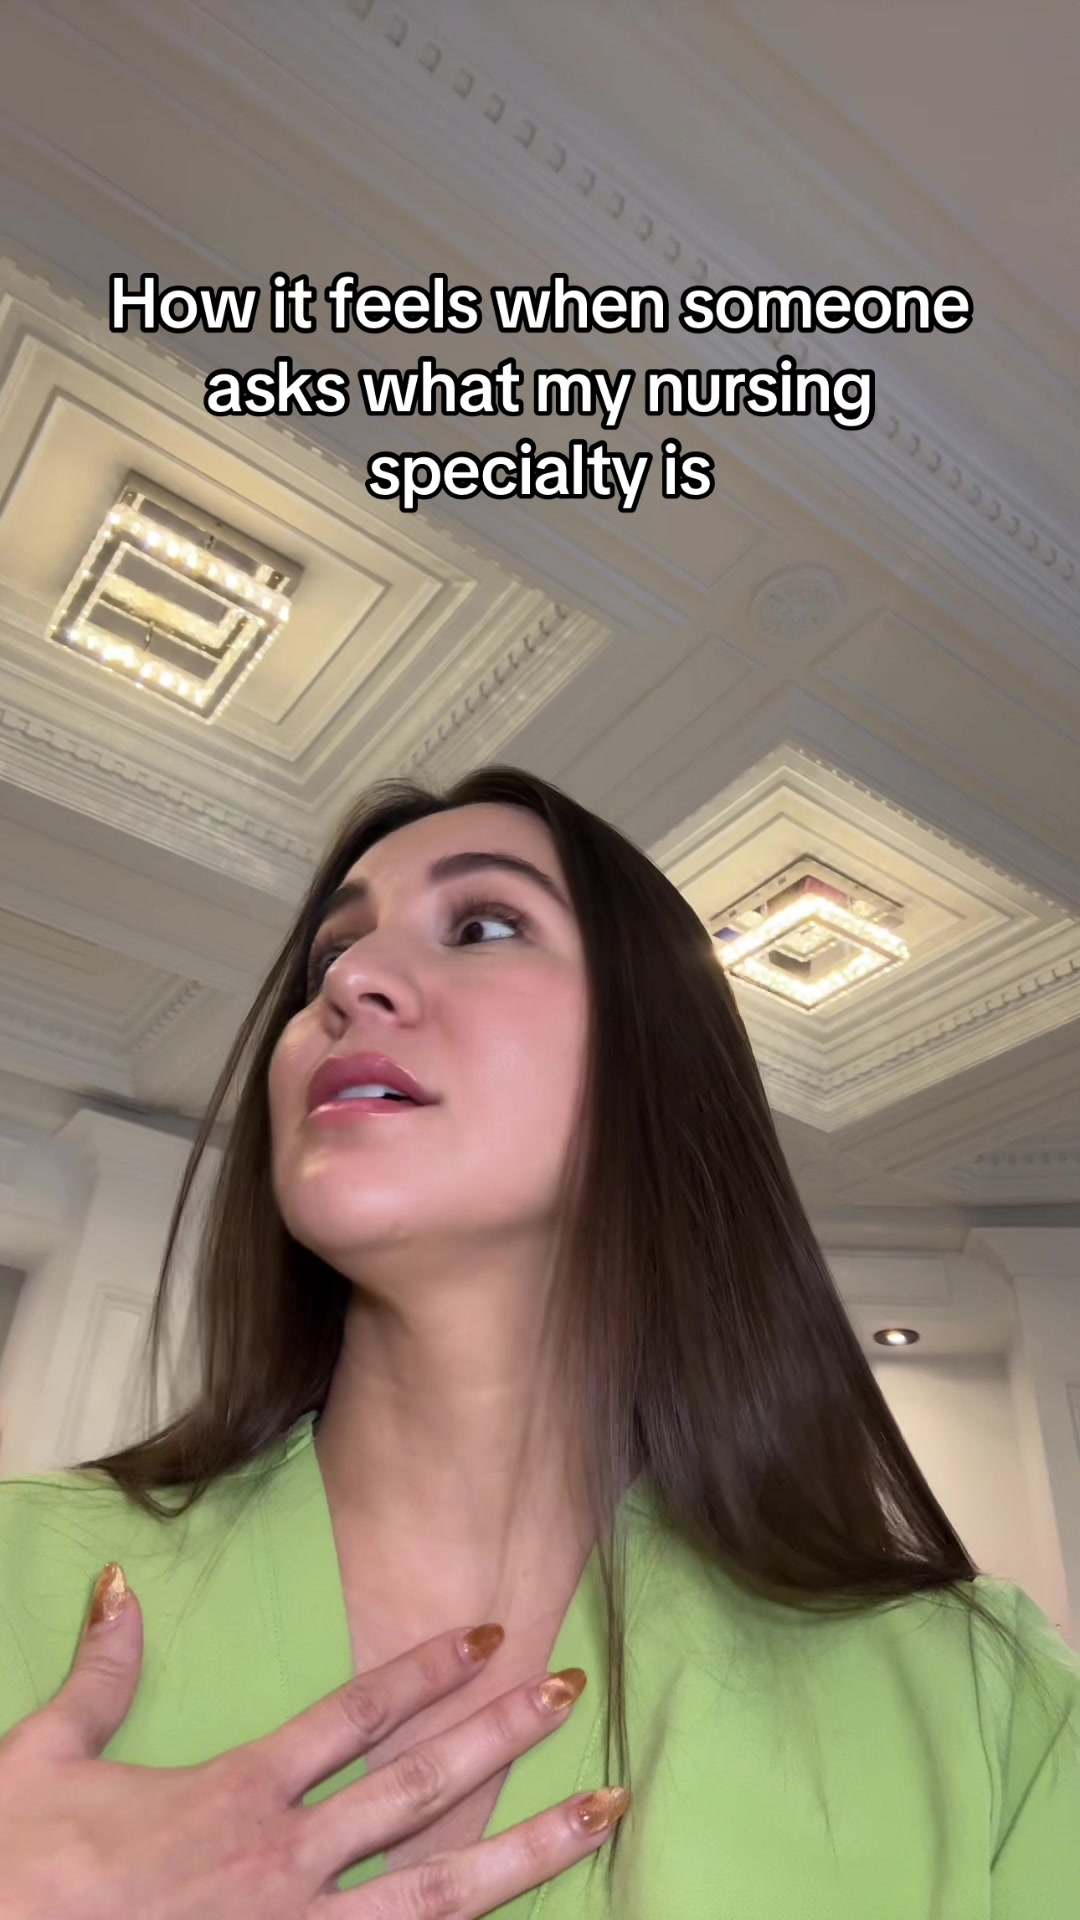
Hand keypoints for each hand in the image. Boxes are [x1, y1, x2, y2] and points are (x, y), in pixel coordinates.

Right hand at [0, 1562, 627, 1917]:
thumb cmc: (15, 1873)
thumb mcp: (44, 1759)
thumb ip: (102, 1677)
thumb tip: (121, 1588)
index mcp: (234, 1793)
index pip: (354, 1715)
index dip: (426, 1670)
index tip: (488, 1633)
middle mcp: (284, 1861)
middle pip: (418, 1786)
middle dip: (503, 1734)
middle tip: (573, 1688)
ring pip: (437, 1892)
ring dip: (527, 1847)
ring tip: (602, 1813)